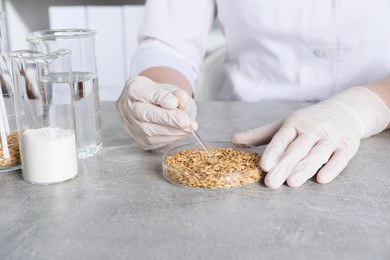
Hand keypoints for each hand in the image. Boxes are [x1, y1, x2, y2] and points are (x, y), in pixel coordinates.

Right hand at [116, 76, 196, 149]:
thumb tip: (181, 100)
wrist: (155, 107)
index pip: (144, 93)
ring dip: (172, 131)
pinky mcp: (138, 139)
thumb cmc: (161, 96)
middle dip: (168, 119)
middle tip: (186, 121)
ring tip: (189, 127)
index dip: (160, 98)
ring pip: (149, 131)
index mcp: (133, 89)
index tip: (175, 103)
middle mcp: (126, 107)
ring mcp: (130, 125)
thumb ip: (176, 93)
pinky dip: (170, 138)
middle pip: (144, 114)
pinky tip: (181, 132)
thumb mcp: (169, 88)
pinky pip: (154, 142)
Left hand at [232, 87, 389, 188]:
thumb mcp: (284, 123)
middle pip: (297, 150)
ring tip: (292, 183)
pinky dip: (331, 169)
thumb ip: (260, 134)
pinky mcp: (346, 147)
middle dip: (284, 166)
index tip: (264, 165)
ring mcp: (330, 138)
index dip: (273, 152)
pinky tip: (322, 179)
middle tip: (271, 182)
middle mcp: (312, 130)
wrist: (346, 110)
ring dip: (304, 169)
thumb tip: (234, 140)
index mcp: (294, 124)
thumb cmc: (308, 121)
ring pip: (316, 155)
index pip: (281, 139)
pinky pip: (339, 159)